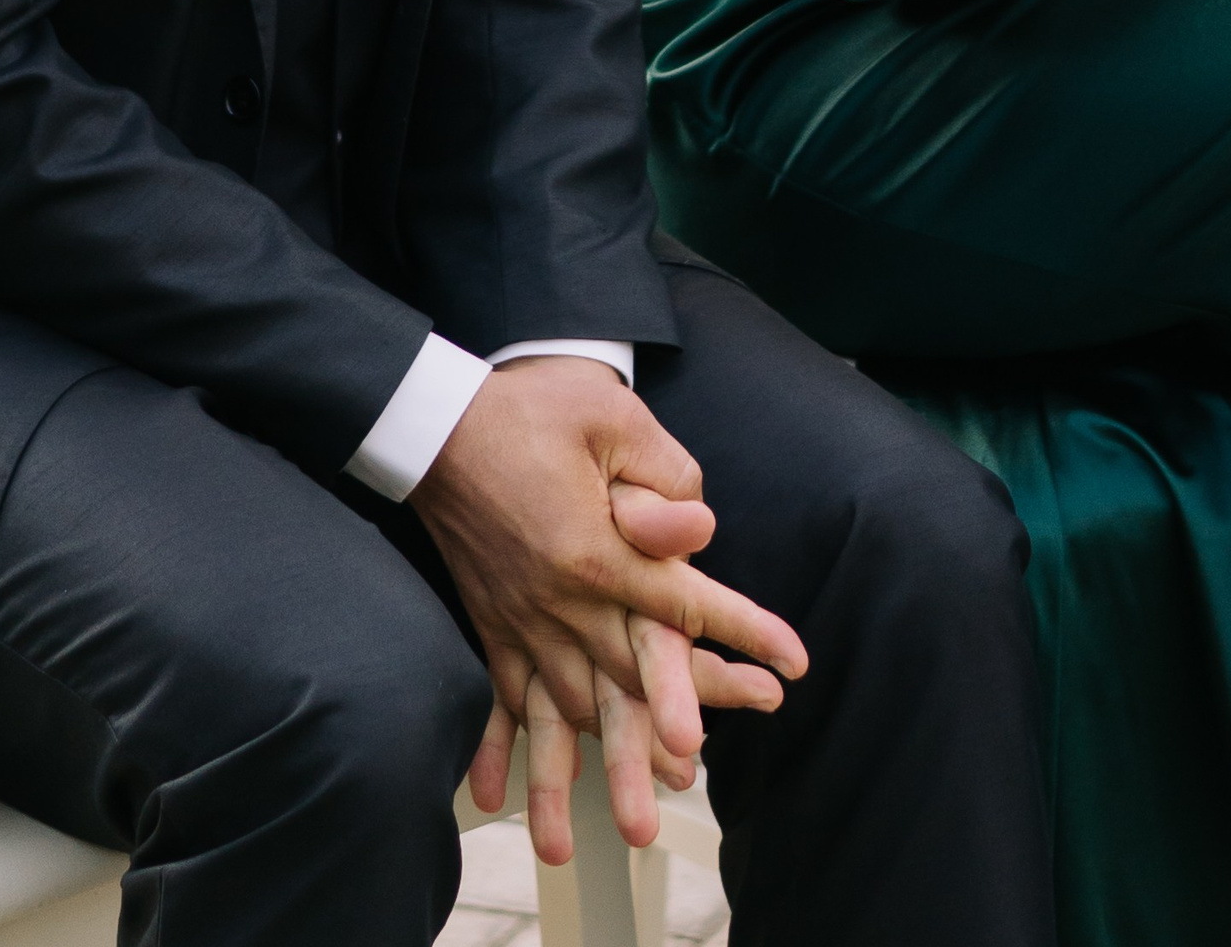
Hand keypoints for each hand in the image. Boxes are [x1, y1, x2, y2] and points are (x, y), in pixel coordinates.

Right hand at [414, 360, 805, 853]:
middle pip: (626, 680)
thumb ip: (661, 475)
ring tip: (620, 822)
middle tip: (693, 781)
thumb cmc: (531, 408)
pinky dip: (501, 751)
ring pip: (565, 709)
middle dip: (666, 732)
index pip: (684, 604)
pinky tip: (497, 799)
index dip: (745, 633)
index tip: (793, 666)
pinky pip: (500, 697)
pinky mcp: (491, 622)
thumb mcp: (607, 416)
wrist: (437, 419)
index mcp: (595, 550)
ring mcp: (520, 618)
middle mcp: (558, 599)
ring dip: (592, 767)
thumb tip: (698, 533)